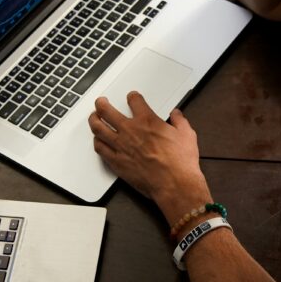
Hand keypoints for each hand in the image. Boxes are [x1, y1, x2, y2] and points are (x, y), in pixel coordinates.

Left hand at [88, 92, 211, 224]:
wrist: (174, 184)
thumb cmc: (180, 162)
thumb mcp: (187, 135)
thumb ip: (179, 121)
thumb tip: (176, 114)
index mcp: (147, 121)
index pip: (134, 101)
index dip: (132, 97)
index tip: (132, 97)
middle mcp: (130, 131)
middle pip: (107, 111)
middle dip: (102, 104)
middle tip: (101, 102)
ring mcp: (121, 146)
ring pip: (98, 128)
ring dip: (94, 120)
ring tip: (93, 117)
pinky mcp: (117, 162)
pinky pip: (100, 149)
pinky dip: (97, 142)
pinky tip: (98, 141)